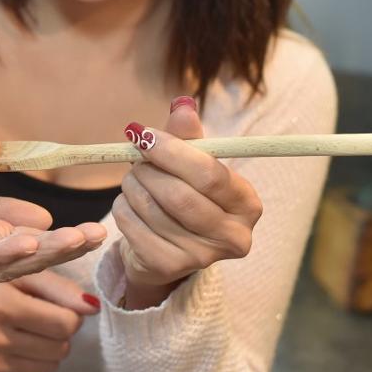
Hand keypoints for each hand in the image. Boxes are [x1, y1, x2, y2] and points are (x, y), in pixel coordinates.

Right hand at [0, 271, 100, 371]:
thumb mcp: (20, 272)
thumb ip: (61, 288)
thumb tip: (95, 307)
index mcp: (0, 306)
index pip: (66, 323)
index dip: (68, 313)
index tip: (52, 304)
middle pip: (61, 348)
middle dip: (59, 331)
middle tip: (37, 315)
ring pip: (50, 367)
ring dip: (47, 348)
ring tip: (25, 329)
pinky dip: (31, 363)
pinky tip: (12, 344)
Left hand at [114, 96, 262, 304]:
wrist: (165, 247)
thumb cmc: (184, 196)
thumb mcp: (190, 164)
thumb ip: (188, 136)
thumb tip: (182, 104)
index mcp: (248, 204)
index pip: (209, 173)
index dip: (171, 150)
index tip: (142, 134)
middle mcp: (234, 237)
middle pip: (179, 195)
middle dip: (148, 170)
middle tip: (136, 158)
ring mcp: (202, 258)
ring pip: (151, 208)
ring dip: (132, 186)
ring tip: (134, 181)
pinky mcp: (169, 267)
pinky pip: (132, 226)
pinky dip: (123, 208)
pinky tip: (130, 205)